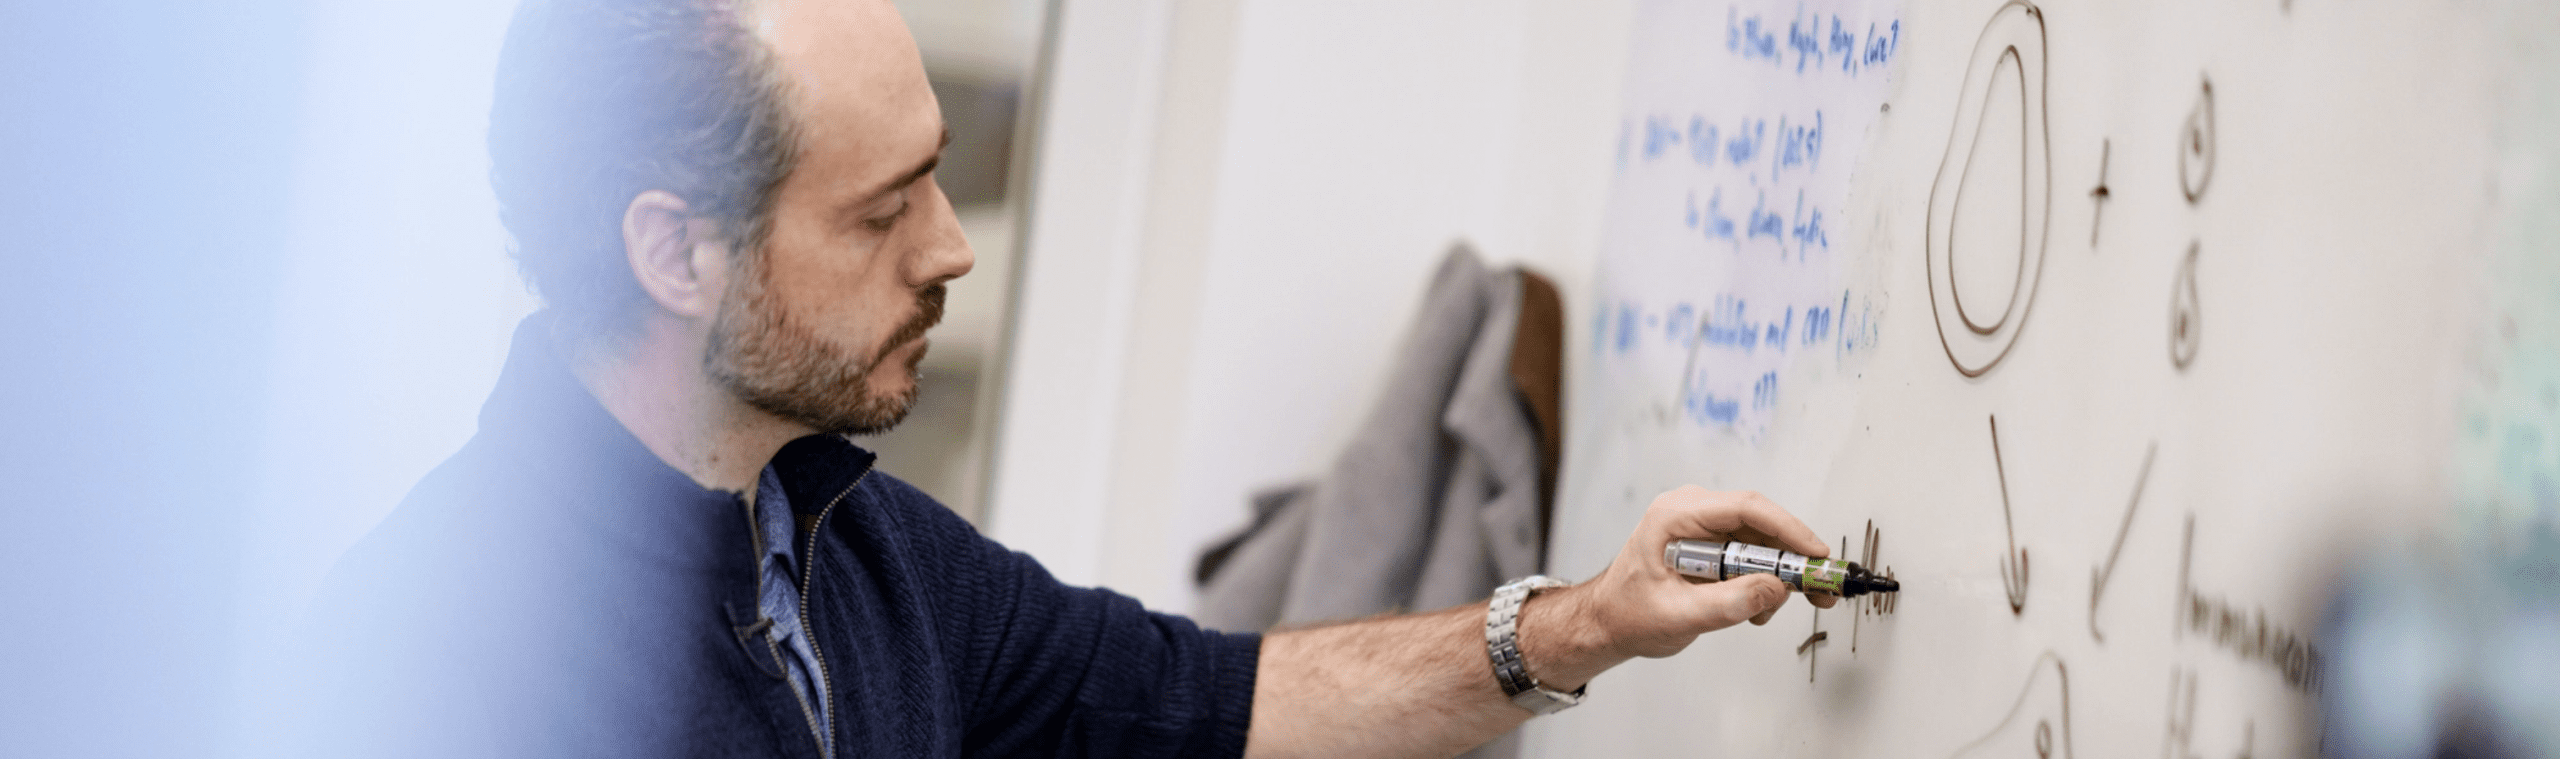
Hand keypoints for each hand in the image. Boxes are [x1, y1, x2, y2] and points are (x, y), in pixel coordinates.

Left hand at [1579, 487, 1836, 659]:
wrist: (1607, 622)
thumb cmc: (1627, 613)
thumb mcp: (1678, 615)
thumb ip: (1727, 603)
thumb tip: (1775, 589)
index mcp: (1675, 515)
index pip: (1745, 508)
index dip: (1787, 529)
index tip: (1815, 554)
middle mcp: (1692, 513)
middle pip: (1759, 524)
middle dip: (1792, 558)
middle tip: (1818, 587)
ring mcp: (1703, 528)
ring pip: (1760, 542)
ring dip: (1778, 576)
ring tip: (1772, 610)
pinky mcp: (1711, 546)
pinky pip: (1751, 556)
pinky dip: (1762, 582)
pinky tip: (1754, 608)